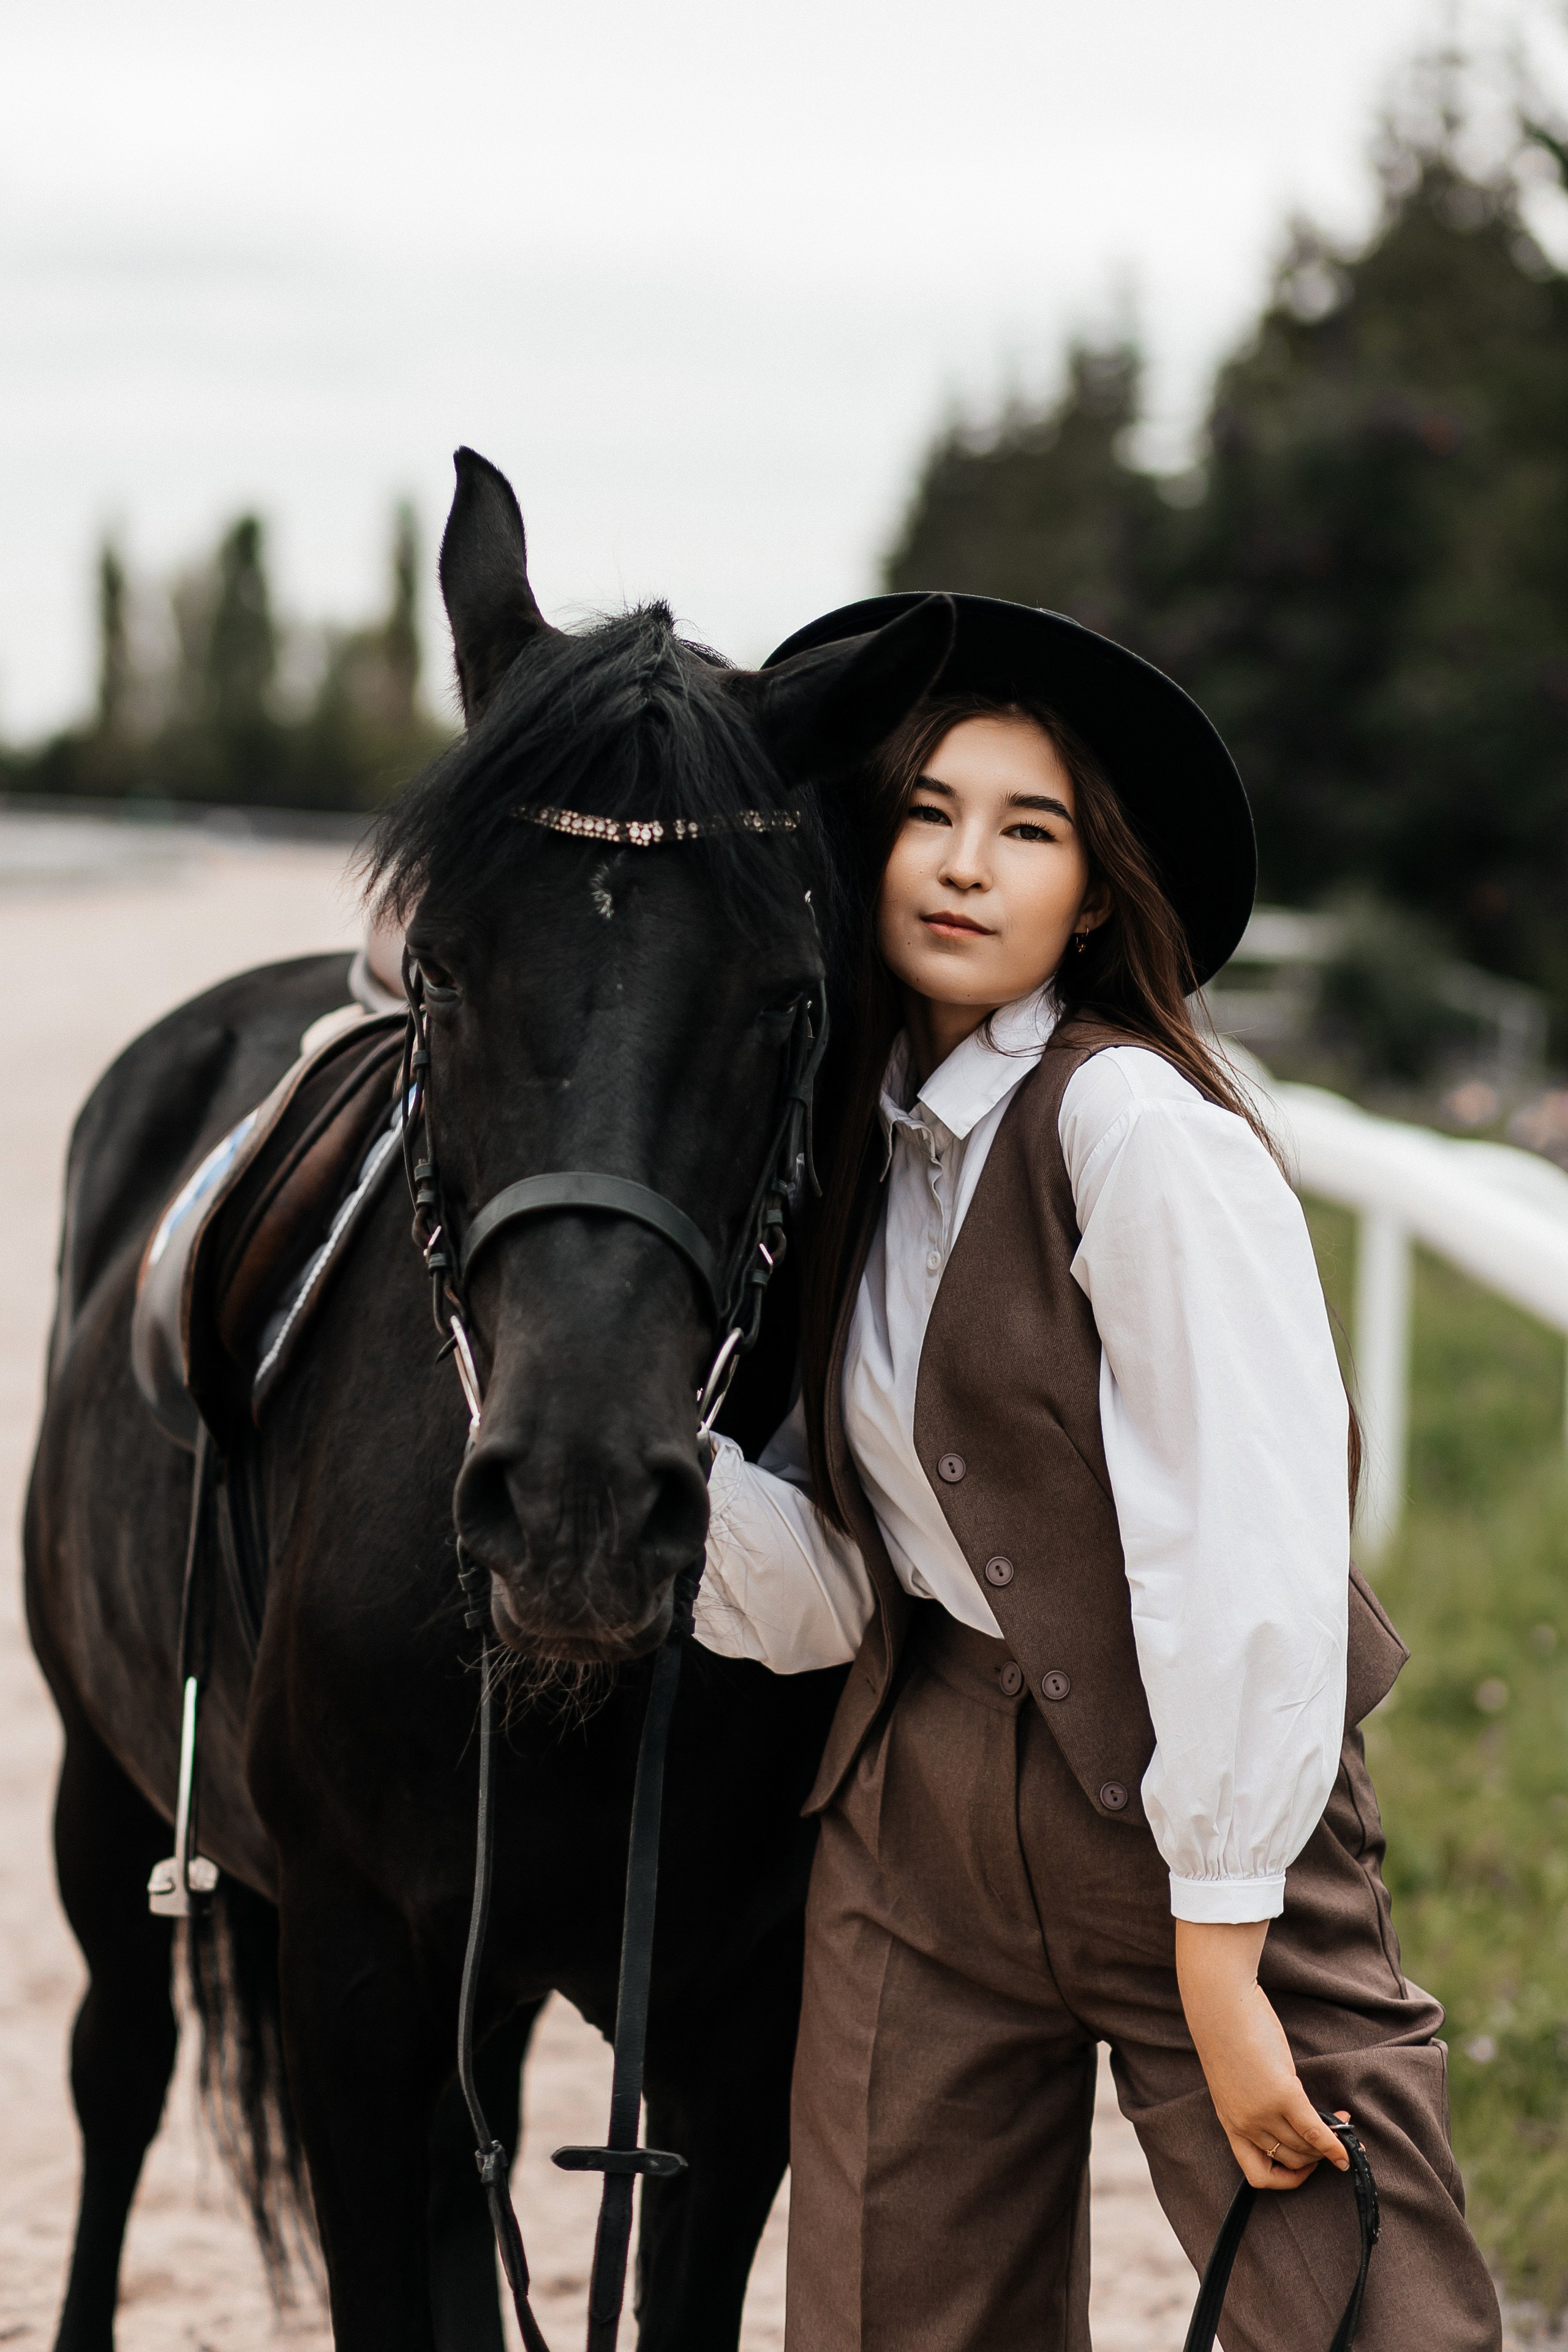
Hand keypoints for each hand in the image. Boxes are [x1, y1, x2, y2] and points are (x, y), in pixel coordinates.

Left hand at [1174, 1919, 1349, 2190]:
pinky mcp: (1282, 2094)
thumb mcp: (1237, 2080)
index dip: (1286, 2177)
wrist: (1219, 2004)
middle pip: (1290, 2160)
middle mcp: (1245, 2125)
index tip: (1304, 2164)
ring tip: (1340, 2124)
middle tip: (1331, 2136)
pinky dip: (1334, 2142)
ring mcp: (1263, 2112)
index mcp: (1230, 2123)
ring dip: (1327, 2146)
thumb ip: (1256, 2101)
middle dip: (1316, 2156)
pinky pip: (1314, 2130)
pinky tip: (1347, 2144)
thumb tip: (1290, 2115)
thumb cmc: (1227, 2033)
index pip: (1257, 2174)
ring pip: (1304, 2148)